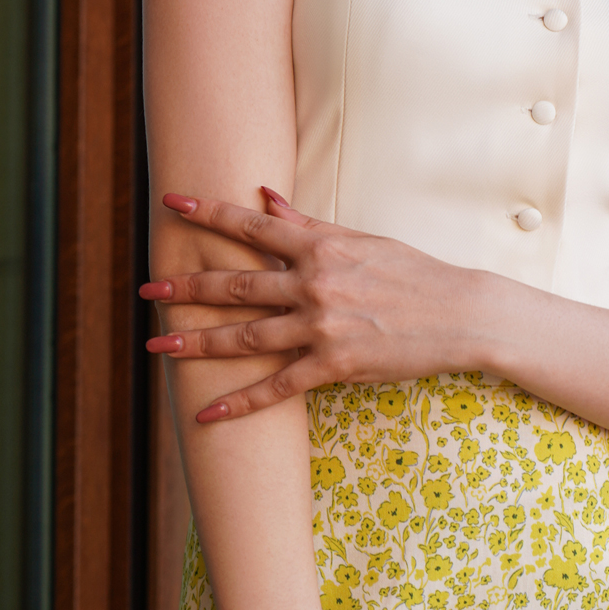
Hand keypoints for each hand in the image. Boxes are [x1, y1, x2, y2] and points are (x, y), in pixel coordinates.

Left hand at [141, 189, 481, 419]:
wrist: (461, 314)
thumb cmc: (413, 273)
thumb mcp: (363, 239)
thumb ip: (309, 223)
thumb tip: (265, 197)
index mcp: (321, 246)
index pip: (252, 227)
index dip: (208, 214)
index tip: (170, 204)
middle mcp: (315, 282)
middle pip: (237, 285)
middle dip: (187, 287)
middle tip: (147, 289)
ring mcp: (322, 325)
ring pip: (246, 336)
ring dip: (197, 342)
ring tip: (157, 346)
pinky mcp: (335, 365)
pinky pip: (277, 387)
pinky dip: (239, 402)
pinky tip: (207, 411)